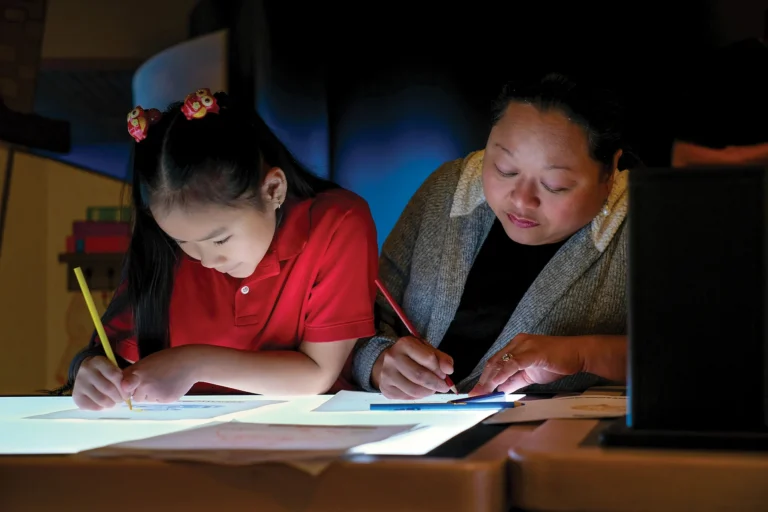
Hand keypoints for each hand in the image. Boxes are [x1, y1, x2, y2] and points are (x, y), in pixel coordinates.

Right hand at [72, 356, 128, 409]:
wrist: (86, 373)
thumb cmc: (105, 372)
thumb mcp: (116, 369)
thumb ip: (127, 377)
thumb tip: (128, 389)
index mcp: (98, 362)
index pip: (114, 375)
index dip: (124, 386)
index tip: (128, 392)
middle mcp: (86, 371)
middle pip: (108, 388)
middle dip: (119, 397)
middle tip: (122, 399)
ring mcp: (79, 383)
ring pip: (101, 399)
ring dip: (111, 403)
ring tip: (113, 401)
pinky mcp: (75, 395)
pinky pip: (92, 406)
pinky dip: (101, 407)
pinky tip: (103, 403)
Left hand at [121, 347, 197, 402]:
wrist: (189, 362)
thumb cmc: (167, 359)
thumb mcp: (147, 362)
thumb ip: (133, 374)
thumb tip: (124, 387)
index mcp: (137, 373)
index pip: (123, 388)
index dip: (127, 389)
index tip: (131, 387)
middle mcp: (144, 384)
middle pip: (136, 397)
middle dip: (142, 391)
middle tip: (154, 380)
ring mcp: (155, 393)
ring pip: (148, 400)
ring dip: (153, 394)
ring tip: (164, 381)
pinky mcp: (166, 399)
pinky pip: (159, 401)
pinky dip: (163, 395)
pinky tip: (170, 385)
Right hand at [371, 336, 453, 398]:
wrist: (387, 362)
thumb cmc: (411, 355)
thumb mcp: (426, 350)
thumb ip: (441, 358)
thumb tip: (449, 370)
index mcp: (404, 344)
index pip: (428, 358)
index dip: (439, 369)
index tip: (444, 374)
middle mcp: (392, 358)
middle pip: (420, 376)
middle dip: (436, 383)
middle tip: (443, 386)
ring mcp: (387, 374)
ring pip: (414, 390)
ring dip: (429, 392)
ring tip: (432, 389)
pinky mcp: (386, 389)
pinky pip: (407, 397)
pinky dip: (419, 396)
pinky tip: (421, 391)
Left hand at [470, 334, 585, 395]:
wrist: (577, 354)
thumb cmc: (556, 362)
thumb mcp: (531, 374)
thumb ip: (515, 380)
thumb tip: (500, 389)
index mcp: (516, 346)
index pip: (495, 362)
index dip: (485, 377)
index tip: (477, 392)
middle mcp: (517, 342)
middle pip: (494, 362)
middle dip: (483, 380)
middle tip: (474, 395)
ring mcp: (524, 345)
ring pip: (501, 362)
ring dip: (490, 379)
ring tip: (482, 393)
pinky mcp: (532, 351)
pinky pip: (514, 363)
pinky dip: (503, 374)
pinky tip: (497, 384)